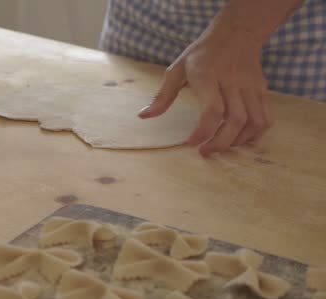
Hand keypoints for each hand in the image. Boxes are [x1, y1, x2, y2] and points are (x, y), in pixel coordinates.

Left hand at [139, 25, 273, 156]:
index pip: (213, 108)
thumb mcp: (177, 69)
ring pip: (254, 121)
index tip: (192, 143)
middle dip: (221, 142)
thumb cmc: (202, 54)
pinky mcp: (262, 91)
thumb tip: (144, 116)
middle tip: (205, 152)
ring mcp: (251, 88)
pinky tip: (239, 139)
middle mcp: (233, 83)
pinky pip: (265, 118)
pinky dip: (255, 134)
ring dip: (239, 141)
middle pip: (236, 119)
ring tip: (221, 146)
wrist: (236, 33)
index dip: (204, 130)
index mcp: (209, 76)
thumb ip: (162, 95)